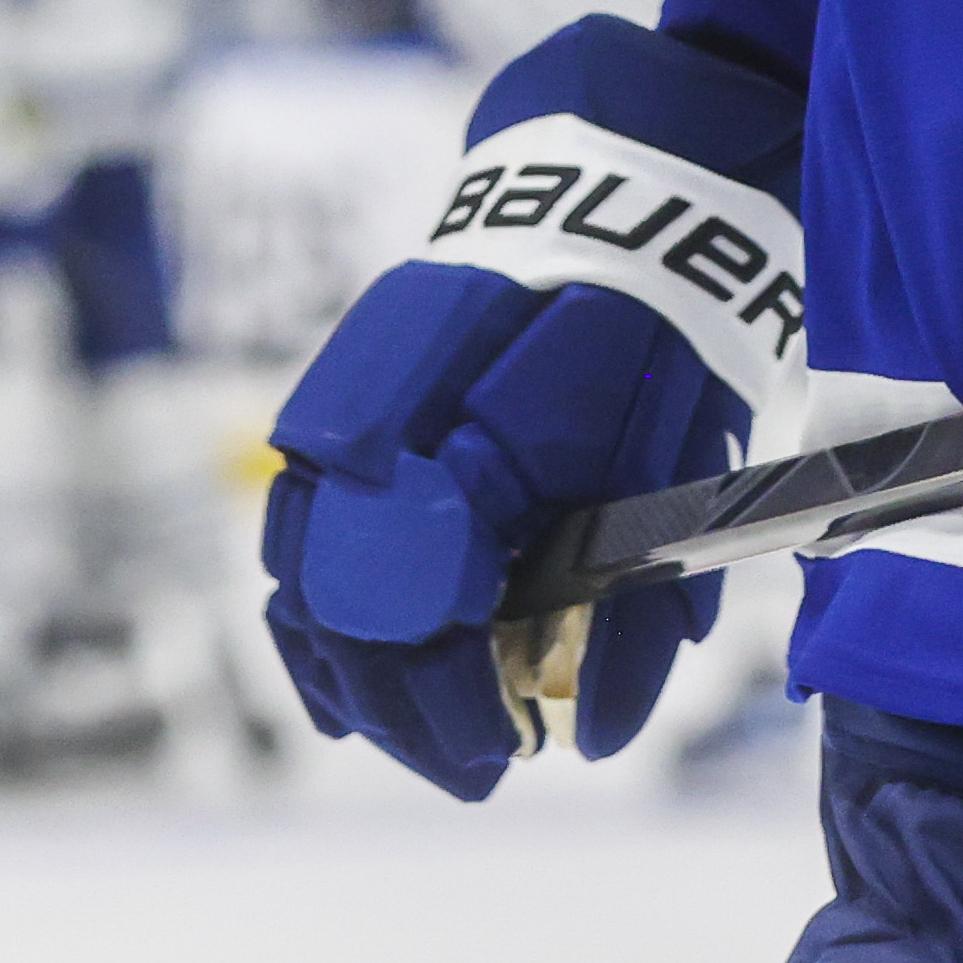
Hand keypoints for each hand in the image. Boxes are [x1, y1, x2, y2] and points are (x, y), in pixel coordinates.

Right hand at [260, 263, 743, 798]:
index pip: (415, 627)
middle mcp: (365, 444)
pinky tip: (346, 681)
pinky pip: (298, 538)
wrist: (613, 194)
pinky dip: (319, 618)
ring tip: (420, 737)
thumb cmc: (652, 336)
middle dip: (407, 714)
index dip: (453, 708)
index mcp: (450, 458)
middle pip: (346, 625)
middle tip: (480, 767)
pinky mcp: (333, 413)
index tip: (506, 753)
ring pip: (305, 588)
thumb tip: (594, 739)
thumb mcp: (664, 476)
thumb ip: (627, 613)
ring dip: (356, 678)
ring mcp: (336, 422)